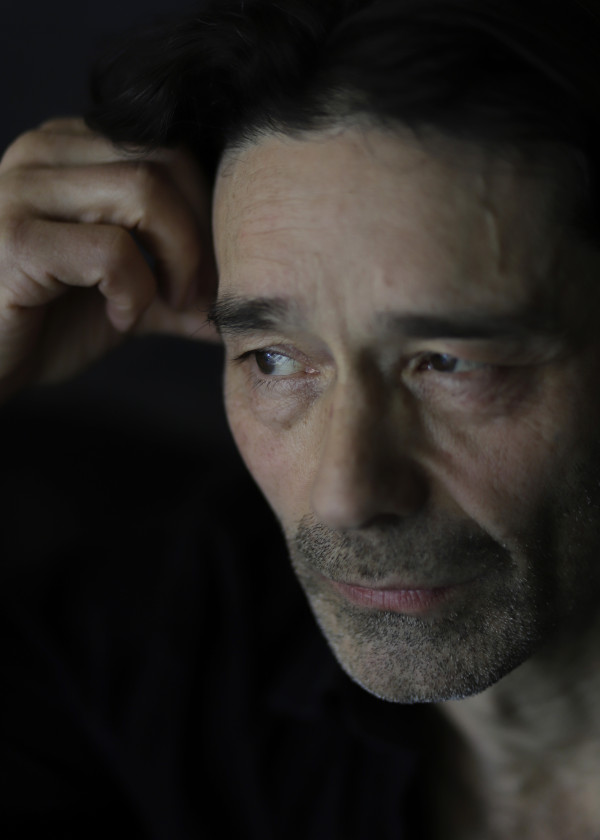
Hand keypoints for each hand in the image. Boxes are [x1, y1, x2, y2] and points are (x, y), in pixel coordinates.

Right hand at [0, 117, 218, 400]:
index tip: (210, 274)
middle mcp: (44, 151)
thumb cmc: (43, 323)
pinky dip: (134, 292)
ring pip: (143, 191)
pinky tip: (119, 319)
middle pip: (166, 162)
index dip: (207, 212)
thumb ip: (180, 292)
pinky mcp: (15, 238)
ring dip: (175, 260)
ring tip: (164, 304)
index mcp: (72, 150)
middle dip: (199, 236)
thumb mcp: (127, 298)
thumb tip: (244, 306)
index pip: (171, 149)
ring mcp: (23, 188)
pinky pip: (110, 249)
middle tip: (195, 294)